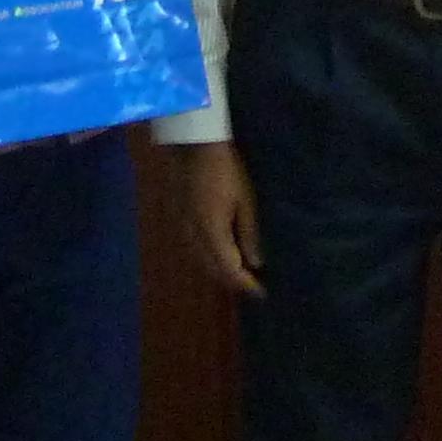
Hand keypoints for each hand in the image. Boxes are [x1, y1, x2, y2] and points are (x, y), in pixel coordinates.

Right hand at [173, 139, 260, 295]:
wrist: (192, 147)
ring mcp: (182, 229)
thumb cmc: (226, 170)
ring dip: (220, 271)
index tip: (262, 294)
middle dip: (233, 281)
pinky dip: (210, 259)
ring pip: (202, 262)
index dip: (245, 284)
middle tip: (254, 286)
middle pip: (213, 270)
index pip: (229, 270)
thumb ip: (249, 234)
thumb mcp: (245, 201)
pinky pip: (194, 250)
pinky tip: (222, 255)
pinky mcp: (178, 221)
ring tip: (242, 274)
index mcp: (211, 233)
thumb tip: (256, 263)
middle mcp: (193, 237)